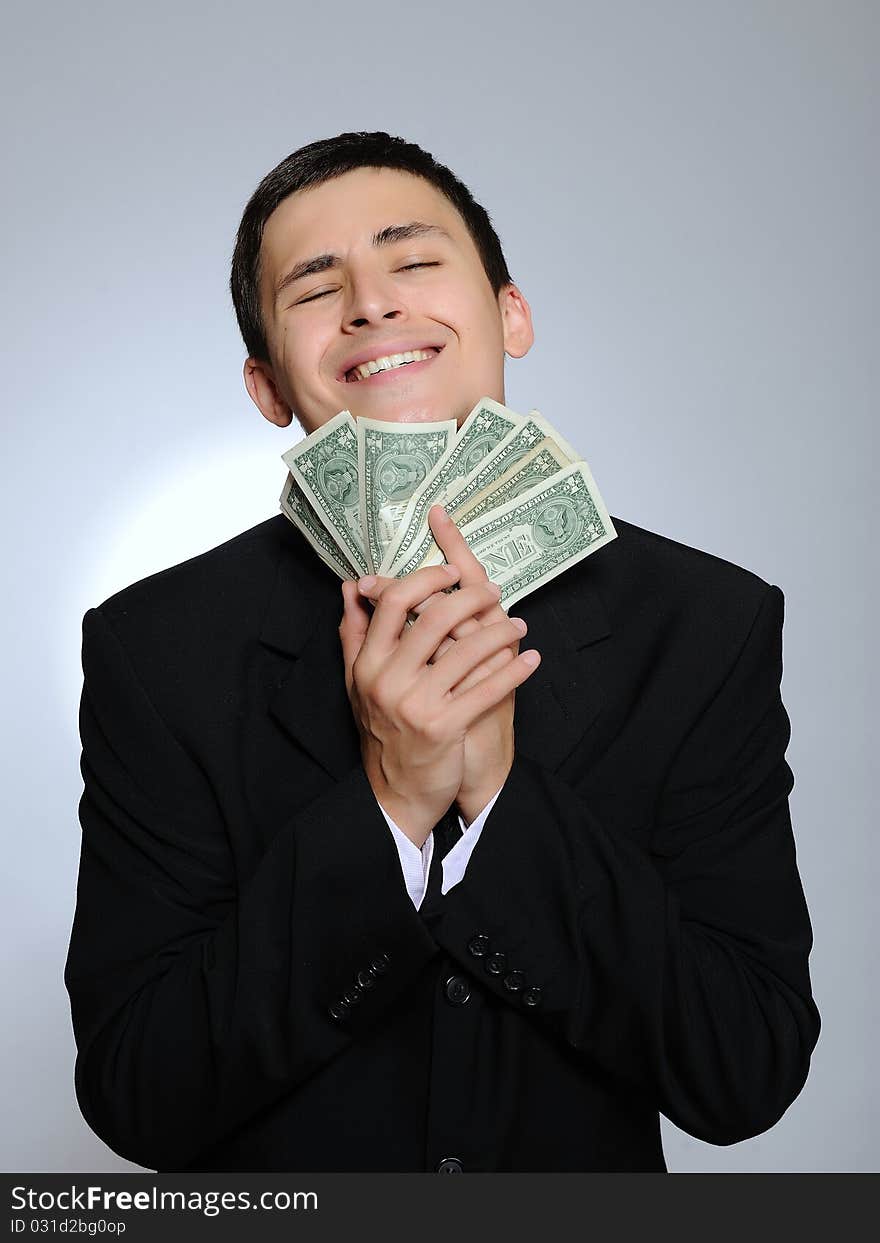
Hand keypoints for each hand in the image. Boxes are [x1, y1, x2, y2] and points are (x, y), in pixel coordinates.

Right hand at [338, 559, 537, 846]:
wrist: (396, 792)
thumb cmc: (383, 729)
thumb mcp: (358, 681)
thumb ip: (354, 632)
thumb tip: (352, 586)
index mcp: (368, 663)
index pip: (392, 603)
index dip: (424, 580)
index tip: (450, 570)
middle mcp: (388, 681)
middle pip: (432, 619)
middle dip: (470, 598)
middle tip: (493, 591)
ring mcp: (416, 705)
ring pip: (465, 651)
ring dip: (500, 632)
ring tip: (518, 625)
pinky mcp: (444, 727)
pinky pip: (486, 689)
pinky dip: (514, 671)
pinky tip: (532, 659)